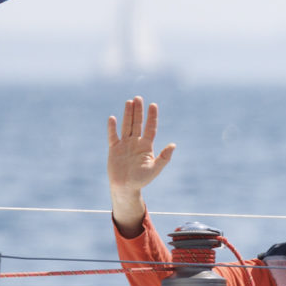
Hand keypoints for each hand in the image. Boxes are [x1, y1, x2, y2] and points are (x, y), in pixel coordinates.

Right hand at [105, 97, 175, 229]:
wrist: (125, 187)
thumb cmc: (142, 179)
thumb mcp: (155, 168)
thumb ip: (164, 157)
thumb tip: (173, 145)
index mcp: (146, 146)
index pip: (150, 128)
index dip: (152, 117)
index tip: (153, 105)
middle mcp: (136, 142)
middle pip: (137, 123)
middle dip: (138, 111)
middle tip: (139, 97)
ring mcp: (124, 145)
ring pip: (126, 126)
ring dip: (127, 114)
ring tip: (129, 102)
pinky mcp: (114, 149)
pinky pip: (112, 136)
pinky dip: (112, 128)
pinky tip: (112, 118)